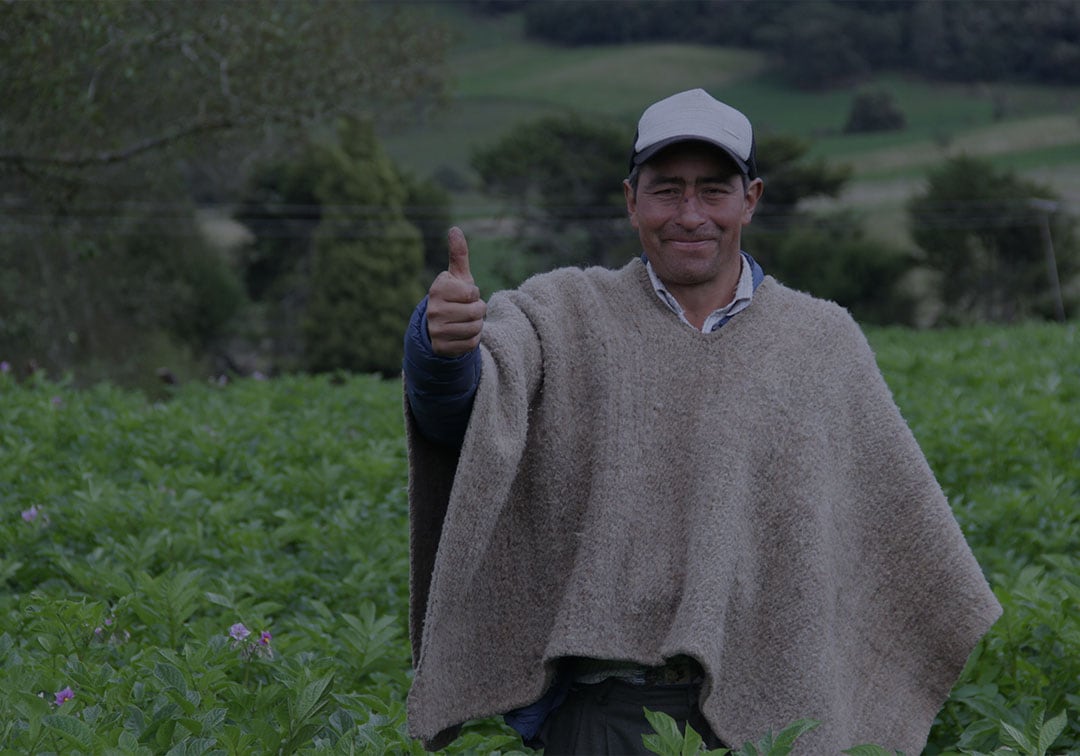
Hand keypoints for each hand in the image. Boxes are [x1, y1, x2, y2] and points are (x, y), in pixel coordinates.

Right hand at [426, 226, 485, 356]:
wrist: (438, 327)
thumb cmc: (454, 297)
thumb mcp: (457, 276)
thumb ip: (458, 254)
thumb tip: (454, 229)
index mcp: (438, 289)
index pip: (472, 293)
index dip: (474, 294)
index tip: (465, 295)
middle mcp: (433, 309)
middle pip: (476, 312)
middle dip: (478, 311)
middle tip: (468, 310)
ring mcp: (436, 329)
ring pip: (474, 328)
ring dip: (477, 326)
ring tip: (466, 322)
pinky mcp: (441, 347)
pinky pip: (470, 344)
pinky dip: (472, 340)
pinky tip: (462, 335)